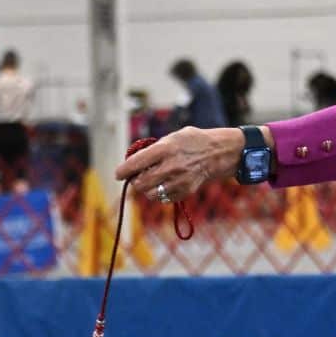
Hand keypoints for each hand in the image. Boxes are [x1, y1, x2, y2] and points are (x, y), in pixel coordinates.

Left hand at [115, 126, 259, 201]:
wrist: (217, 153)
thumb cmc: (192, 142)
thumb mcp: (172, 137)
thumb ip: (154, 149)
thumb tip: (134, 161)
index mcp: (165, 149)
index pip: (136, 163)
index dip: (123, 170)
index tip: (118, 174)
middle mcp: (171, 166)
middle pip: (141, 183)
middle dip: (135, 181)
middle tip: (136, 177)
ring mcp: (178, 181)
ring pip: (150, 194)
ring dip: (146, 189)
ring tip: (150, 180)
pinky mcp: (184, 192)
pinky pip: (163, 198)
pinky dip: (159, 194)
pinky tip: (164, 184)